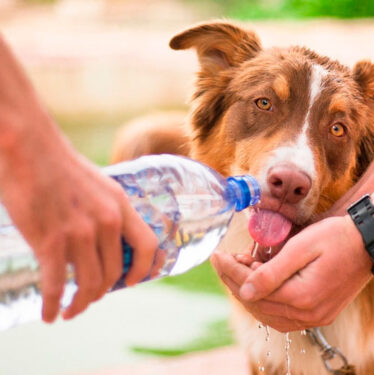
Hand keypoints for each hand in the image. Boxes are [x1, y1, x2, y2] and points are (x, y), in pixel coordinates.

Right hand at [0, 135, 157, 322]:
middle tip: (89, 298)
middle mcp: (106, 221)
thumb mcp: (98, 186)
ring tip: (70, 311)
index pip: (148, 246)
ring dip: (80, 304)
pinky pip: (57, 286)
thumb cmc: (59, 166)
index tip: (132, 282)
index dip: (144, 269)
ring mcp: (80, 233)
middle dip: (102, 292)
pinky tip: (49, 315)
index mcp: (121, 205)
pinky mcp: (50, 241)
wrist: (28, 148)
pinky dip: (53, 305)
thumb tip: (107, 238)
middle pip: (114, 273)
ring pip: (89, 284)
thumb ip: (107, 211)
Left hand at [212, 215, 371, 331]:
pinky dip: (267, 303)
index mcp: (302, 297)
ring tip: (241, 269)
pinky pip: (284, 317)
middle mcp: (309, 314)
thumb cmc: (337, 237)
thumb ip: (272, 272)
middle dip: (236, 282)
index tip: (217, 255)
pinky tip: (260, 285)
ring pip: (269, 315)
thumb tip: (244, 291)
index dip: (231, 272)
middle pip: (258, 305)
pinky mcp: (321, 314)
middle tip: (225, 260)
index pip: (253, 289)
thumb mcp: (302, 247)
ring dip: (250, 294)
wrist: (370, 242)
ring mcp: (316, 318)